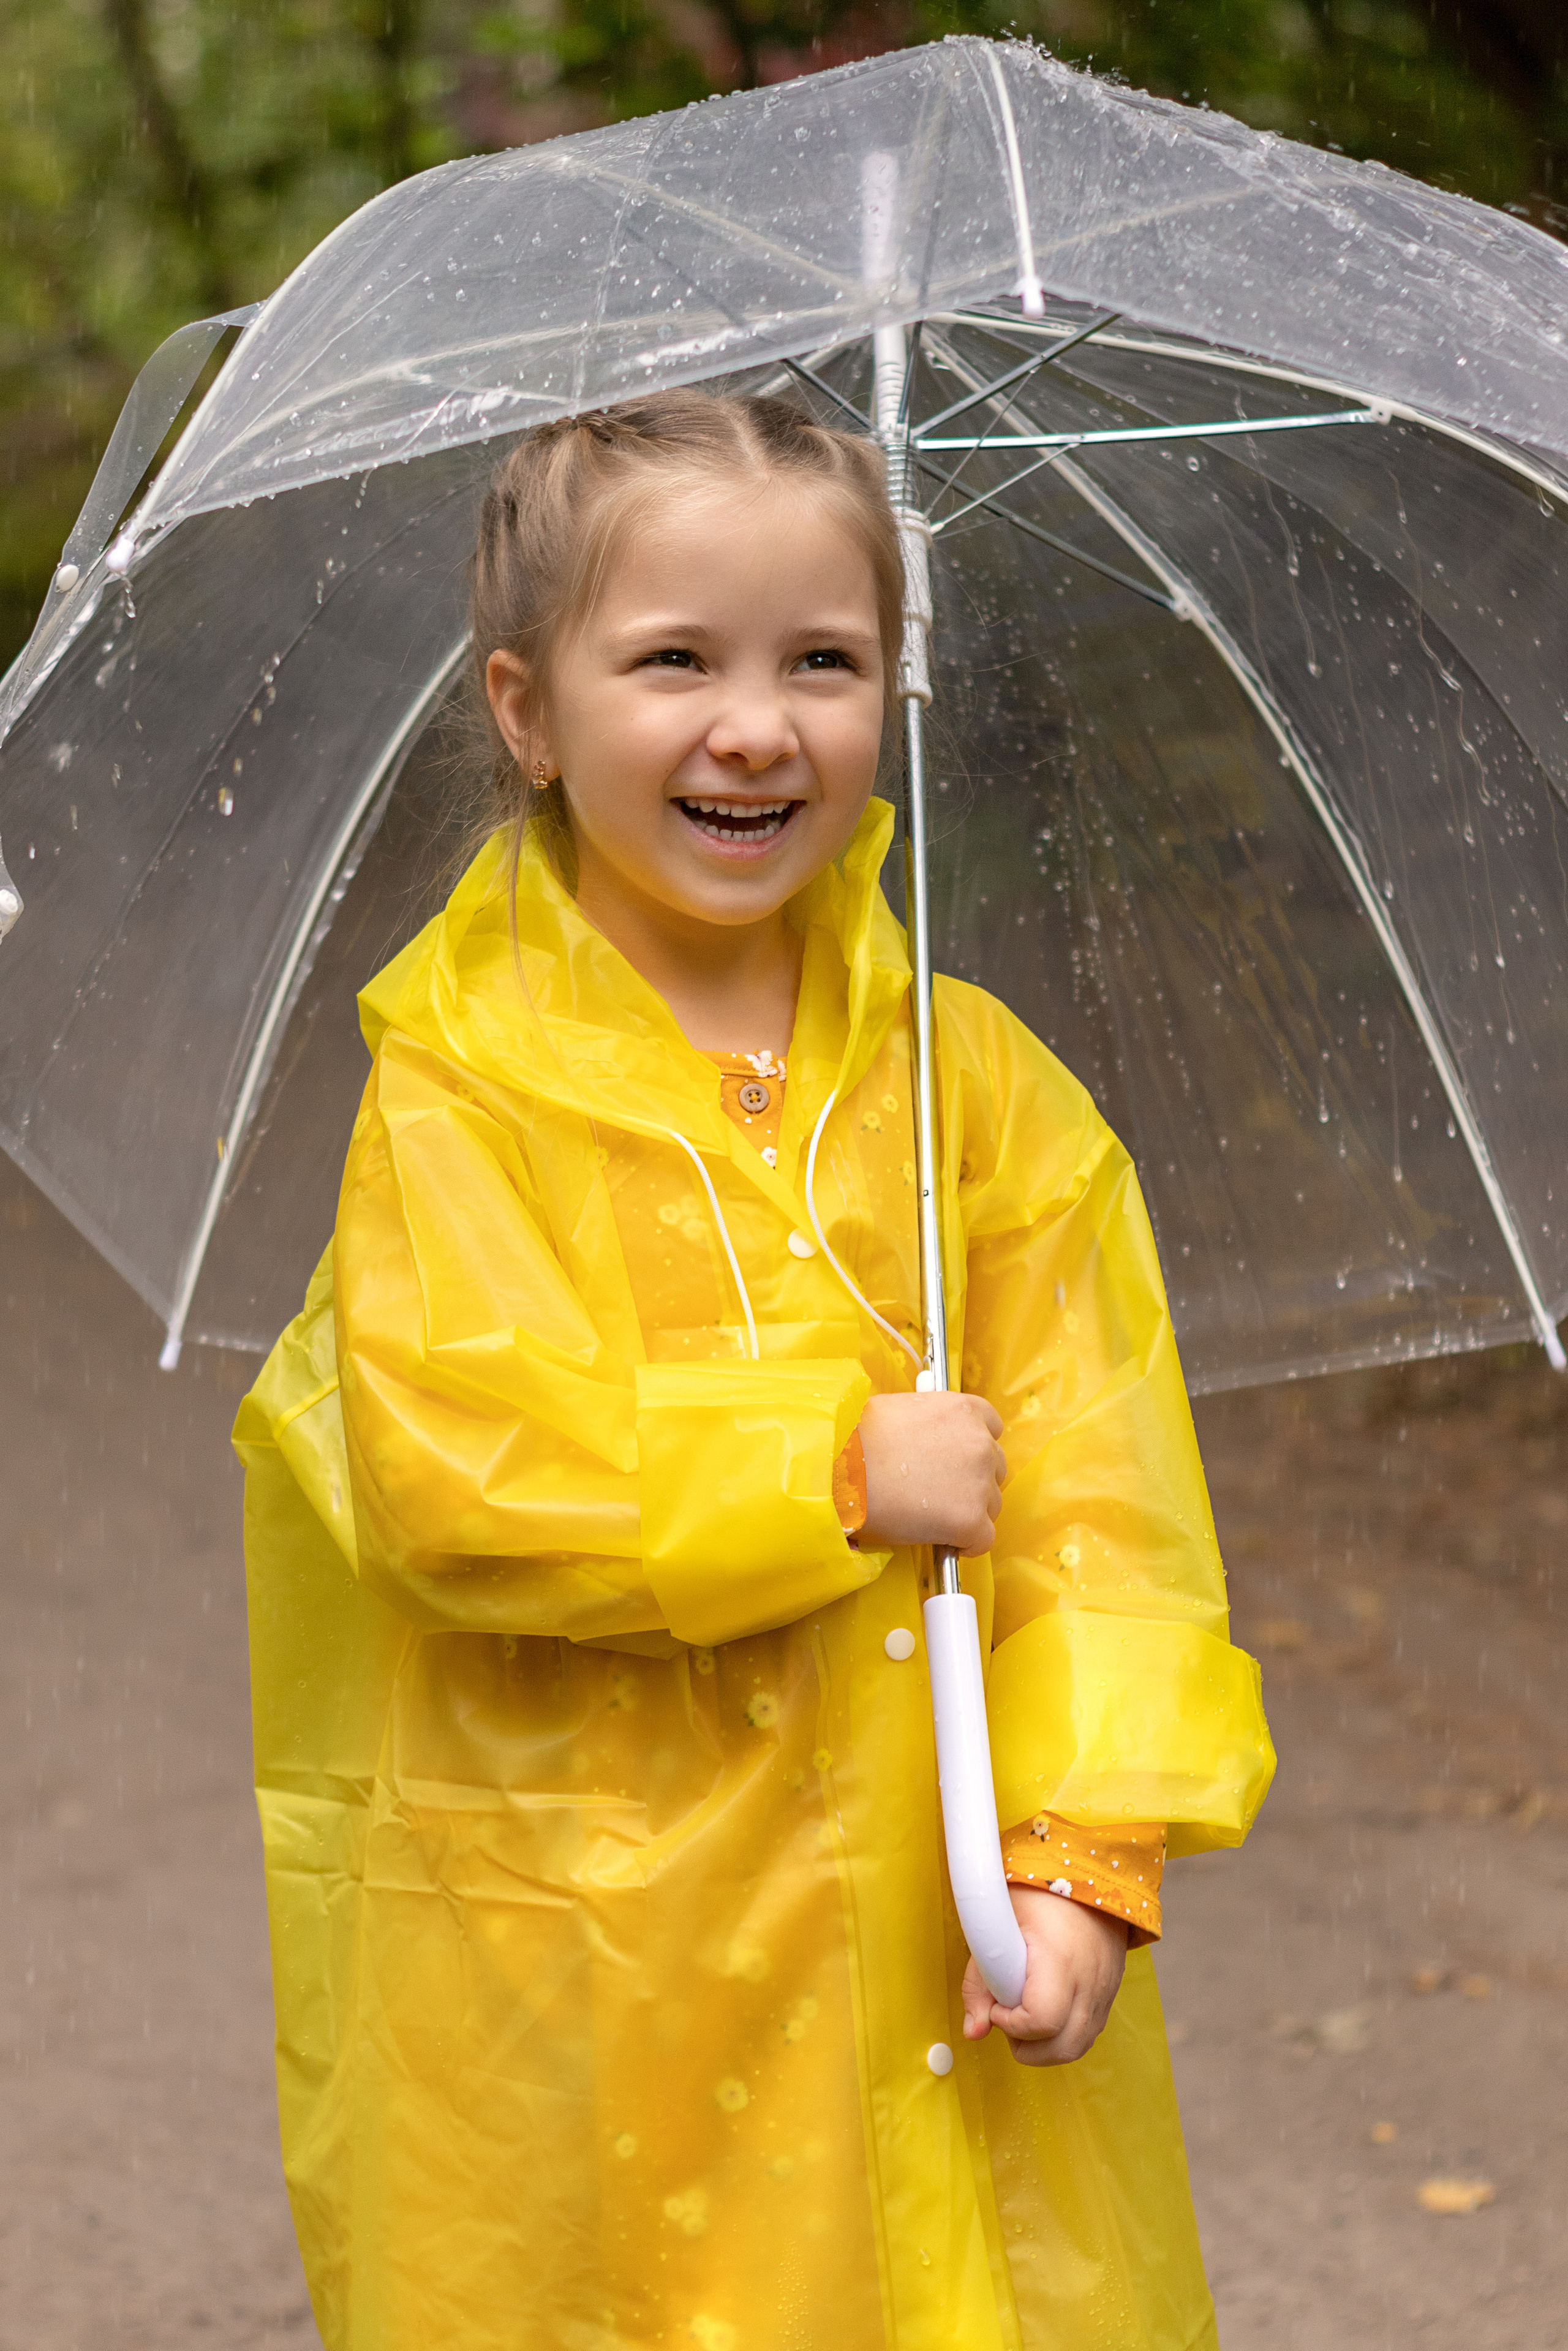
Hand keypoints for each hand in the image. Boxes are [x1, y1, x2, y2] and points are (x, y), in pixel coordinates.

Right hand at [857, 1389, 1004, 1554]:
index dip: (972, 1449)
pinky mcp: (970, 1521)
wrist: (836, 1468)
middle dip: (971, 1481)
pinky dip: (966, 1543)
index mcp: (965, 1410)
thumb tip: (932, 1444)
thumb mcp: (902, 1410)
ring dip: (968, 1512)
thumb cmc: (857, 1439)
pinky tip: (943, 1540)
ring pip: (991, 1505)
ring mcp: (978, 1483)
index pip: (992, 1428)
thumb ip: (931, 1424)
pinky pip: (983, 1539)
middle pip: (994, 1469)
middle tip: (938, 1492)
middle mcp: (980, 1442)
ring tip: (931, 1516)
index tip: (956, 1462)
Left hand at [961, 1885, 1127, 2065]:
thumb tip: (974, 2031)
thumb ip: (978, 1981)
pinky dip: (1065, 2035)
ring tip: (1024, 2015)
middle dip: (1027, 2046)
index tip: (998, 2003)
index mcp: (1059, 1959)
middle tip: (1007, 2017)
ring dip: (1046, 2046)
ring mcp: (1104, 1989)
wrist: (1086, 1871)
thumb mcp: (997, 1925)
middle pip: (1062, 2048)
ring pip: (1078, 2047)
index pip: (1041, 2020)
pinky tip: (1046, 2010)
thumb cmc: (1039, 1892)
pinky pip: (1089, 2032)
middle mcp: (1089, 1980)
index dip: (1012, 2023)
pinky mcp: (1110, 1992)